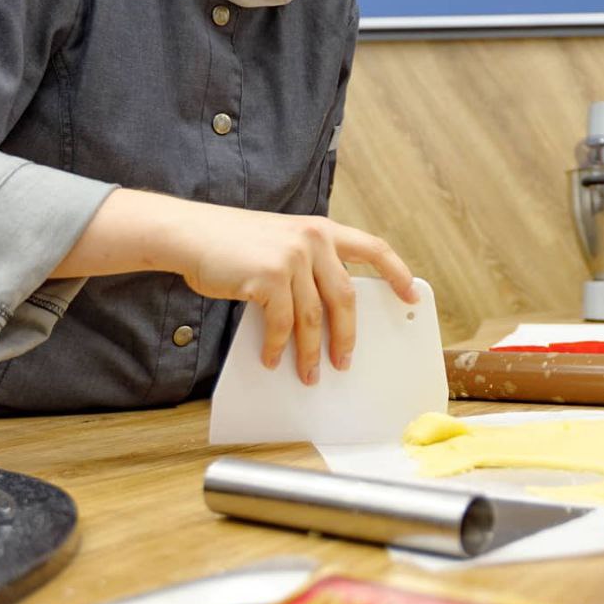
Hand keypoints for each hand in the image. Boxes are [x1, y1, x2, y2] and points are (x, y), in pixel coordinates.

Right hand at [171, 203, 414, 384]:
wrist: (190, 233)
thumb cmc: (234, 243)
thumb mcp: (282, 241)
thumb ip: (308, 265)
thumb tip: (325, 316)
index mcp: (322, 230)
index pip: (373, 249)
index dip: (397, 272)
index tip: (412, 295)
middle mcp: (313, 239)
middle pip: (345, 298)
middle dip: (347, 335)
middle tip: (345, 361)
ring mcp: (292, 257)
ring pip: (313, 317)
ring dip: (312, 351)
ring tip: (310, 372)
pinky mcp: (268, 276)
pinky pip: (281, 323)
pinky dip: (278, 346)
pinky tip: (274, 359)